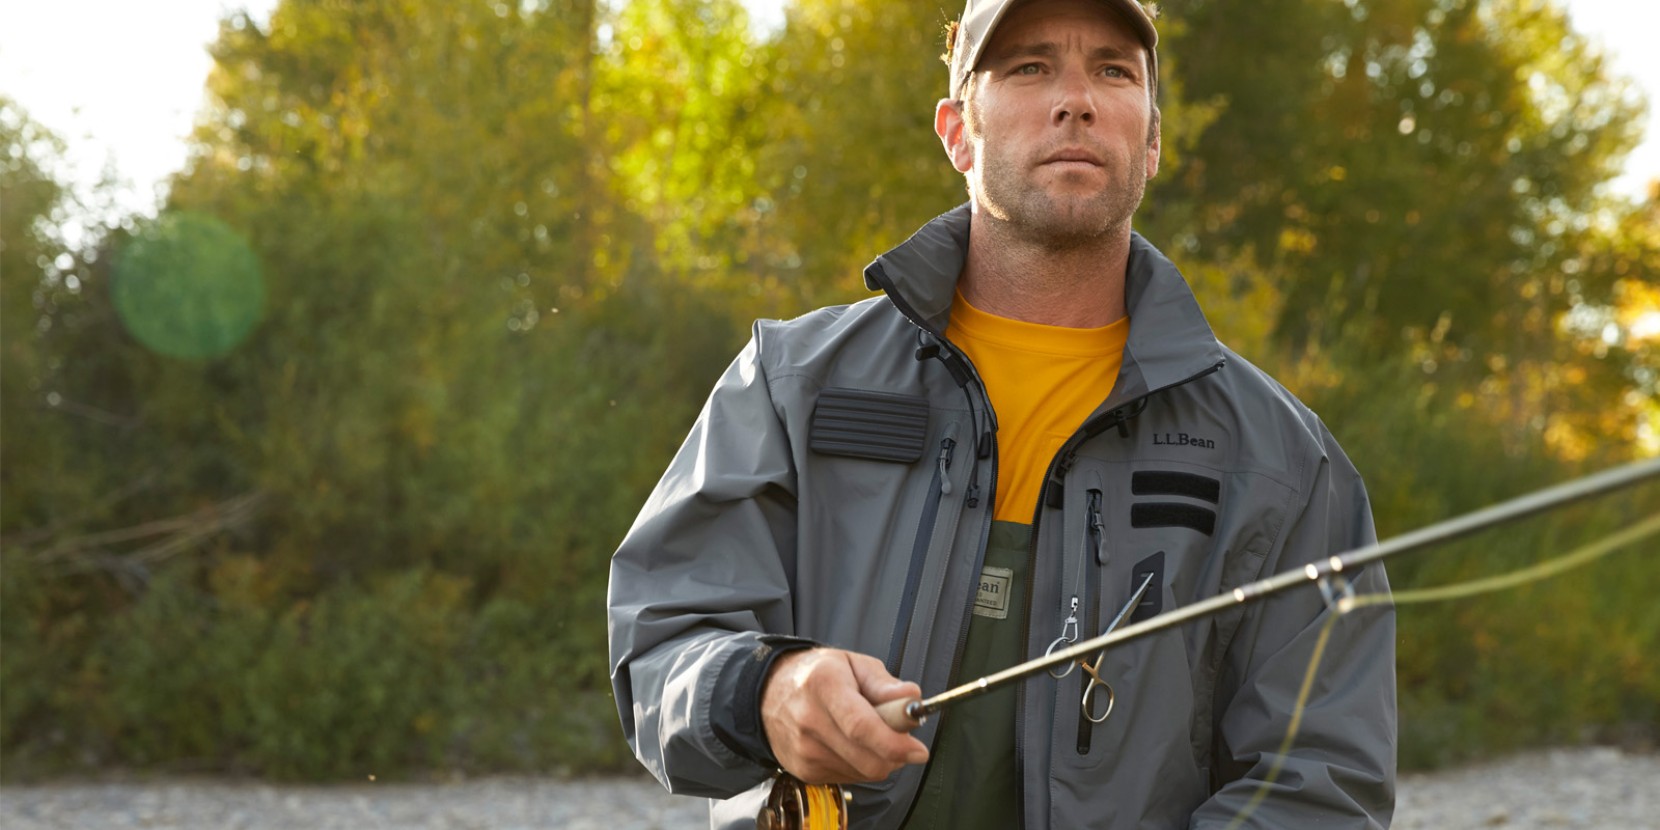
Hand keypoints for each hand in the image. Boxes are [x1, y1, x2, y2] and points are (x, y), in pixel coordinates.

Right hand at [760, 648, 929, 783]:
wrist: (768, 692)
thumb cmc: (816, 675)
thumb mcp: (853, 663)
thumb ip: (885, 684)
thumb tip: (912, 699)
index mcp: (824, 685)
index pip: (861, 726)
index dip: (894, 743)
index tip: (917, 749)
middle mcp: (810, 720)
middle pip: (866, 758)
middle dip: (895, 754)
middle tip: (900, 736)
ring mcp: (804, 750)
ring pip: (863, 772)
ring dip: (879, 759)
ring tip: (869, 733)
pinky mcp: (804, 770)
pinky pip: (850, 778)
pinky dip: (861, 765)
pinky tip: (851, 744)